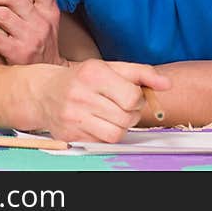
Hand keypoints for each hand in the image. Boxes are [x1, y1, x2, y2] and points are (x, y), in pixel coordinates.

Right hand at [26, 59, 170, 142]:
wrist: (44, 93)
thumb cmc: (82, 78)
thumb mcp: (110, 67)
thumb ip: (141, 73)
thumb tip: (167, 84)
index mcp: (94, 73)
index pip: (132, 97)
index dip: (138, 99)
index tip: (132, 95)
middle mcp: (81, 95)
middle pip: (126, 117)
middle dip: (131, 114)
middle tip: (123, 106)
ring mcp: (74, 117)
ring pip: (116, 133)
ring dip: (121, 127)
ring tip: (113, 115)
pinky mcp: (70, 135)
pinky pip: (102, 142)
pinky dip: (107, 134)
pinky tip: (100, 123)